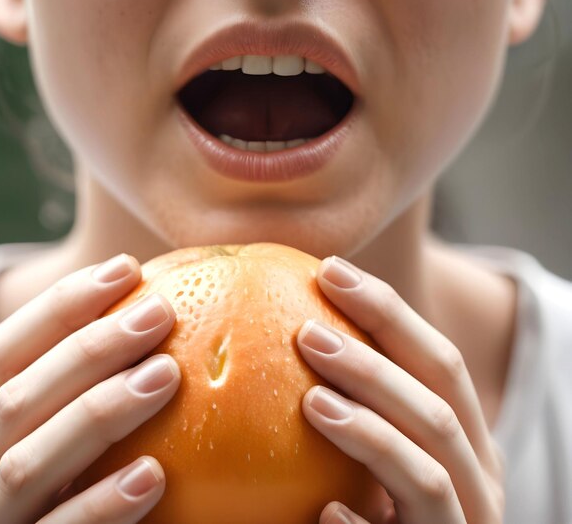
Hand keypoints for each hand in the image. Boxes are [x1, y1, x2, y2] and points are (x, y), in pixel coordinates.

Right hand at [0, 254, 180, 523]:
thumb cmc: (73, 497)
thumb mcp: (74, 439)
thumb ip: (97, 390)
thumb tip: (168, 320)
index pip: (1, 354)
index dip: (59, 306)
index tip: (124, 270)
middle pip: (15, 397)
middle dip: (87, 347)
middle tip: (159, 312)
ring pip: (27, 461)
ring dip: (98, 411)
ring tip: (167, 376)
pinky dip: (99, 506)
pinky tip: (153, 476)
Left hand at [297, 256, 504, 523]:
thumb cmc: (380, 499)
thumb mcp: (382, 444)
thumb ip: (356, 394)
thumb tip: (291, 322)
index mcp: (467, 437)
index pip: (438, 361)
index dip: (388, 310)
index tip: (328, 271)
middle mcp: (479, 480)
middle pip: (439, 406)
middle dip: (374, 363)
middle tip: (307, 333)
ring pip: (428, 473)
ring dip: (371, 433)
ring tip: (311, 401)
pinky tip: (324, 510)